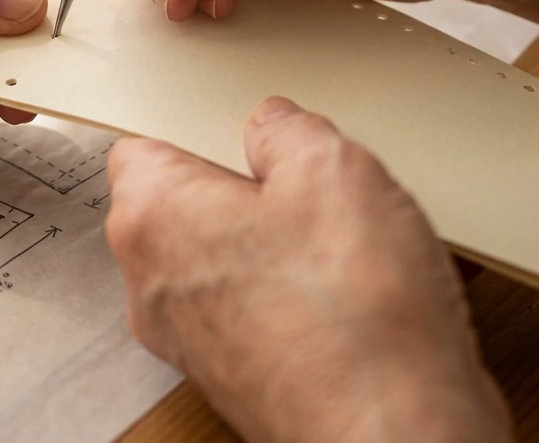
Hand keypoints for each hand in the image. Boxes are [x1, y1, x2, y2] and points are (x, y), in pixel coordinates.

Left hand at [105, 98, 512, 442]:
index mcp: (152, 216)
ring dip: (269, 240)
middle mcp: (152, 282)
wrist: (395, 434)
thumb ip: (286, 127)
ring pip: (220, 256)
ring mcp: (188, 337)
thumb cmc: (352, 314)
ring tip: (334, 239)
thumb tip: (273, 128)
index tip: (238, 125)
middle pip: (183, 201)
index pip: (143, 145)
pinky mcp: (232, 375)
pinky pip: (248, 306)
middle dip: (241, 185)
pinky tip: (342, 289)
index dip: (196, 128)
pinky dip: (285, 292)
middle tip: (302, 181)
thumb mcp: (330, 166)